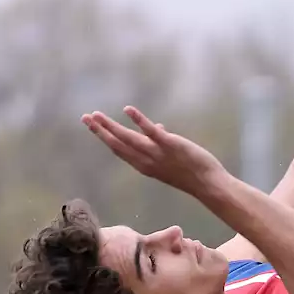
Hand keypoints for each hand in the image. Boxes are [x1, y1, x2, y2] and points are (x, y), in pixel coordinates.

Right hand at [82, 106, 228, 197]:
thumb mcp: (172, 158)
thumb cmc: (192, 172)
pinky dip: (139, 120)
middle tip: (85, 118)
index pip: (121, 150)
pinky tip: (127, 109)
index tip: (93, 126)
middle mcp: (147, 161)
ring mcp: (157, 153)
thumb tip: (159, 128)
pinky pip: (151, 132)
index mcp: (145, 165)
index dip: (105, 138)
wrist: (208, 184)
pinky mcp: (170, 145)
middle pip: (118, 145)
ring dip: (111, 126)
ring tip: (96, 115)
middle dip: (100, 131)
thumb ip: (162, 142)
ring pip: (129, 139)